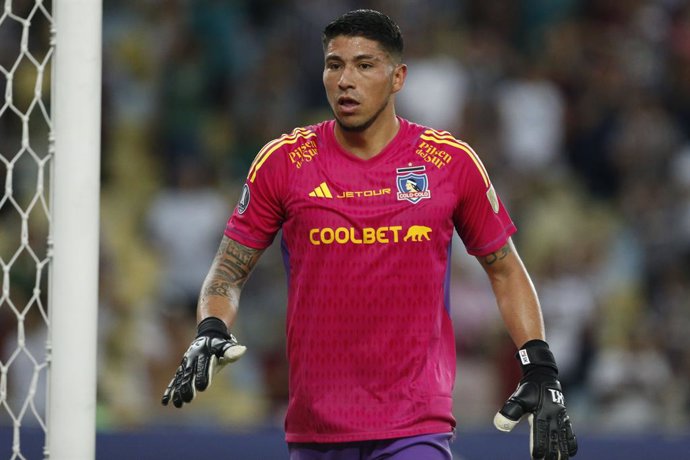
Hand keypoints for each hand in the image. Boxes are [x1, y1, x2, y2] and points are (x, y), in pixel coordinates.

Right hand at [162, 317, 245, 407]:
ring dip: (178, 391)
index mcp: (204, 354)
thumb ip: (231, 351)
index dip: (203, 376)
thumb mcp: (227, 346)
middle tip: (188, 399)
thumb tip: (242, 350)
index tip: (202, 387)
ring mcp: (186, 364)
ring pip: (181, 378)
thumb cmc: (220, 344)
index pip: (203, 366)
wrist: (208, 334)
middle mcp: (193, 359)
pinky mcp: (182, 368)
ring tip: (178, 403)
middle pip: (190, 374)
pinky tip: (166, 401)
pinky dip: (170, 389)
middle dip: (188, 386)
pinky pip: (175, 380)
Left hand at [494, 340, 577, 458]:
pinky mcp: (564, 417)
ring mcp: (561, 418)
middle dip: (551, 455)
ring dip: (562, 452)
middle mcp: (553, 418)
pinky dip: (571, 443)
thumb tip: (499, 426)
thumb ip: (509, 412)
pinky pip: (570, 433)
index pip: (540, 437)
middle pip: (554, 441)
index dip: (538, 450)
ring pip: (564, 439)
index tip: (536, 459)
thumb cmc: (528, 388)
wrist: (542, 374)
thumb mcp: (517, 398)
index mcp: (541, 415)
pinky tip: (569, 453)